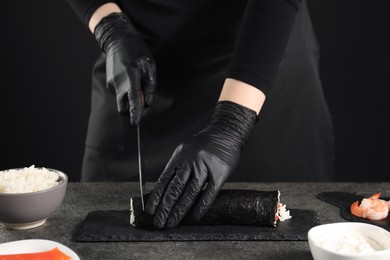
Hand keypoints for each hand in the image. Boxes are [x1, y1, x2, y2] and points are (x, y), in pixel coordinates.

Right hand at [94, 12, 155, 124]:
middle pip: (123, 107)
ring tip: (138, 84)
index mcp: (131, 75)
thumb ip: (149, 86)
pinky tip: (130, 79)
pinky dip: (126, 91)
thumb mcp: (149, 66)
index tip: (136, 122)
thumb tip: (148, 103)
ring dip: (130, 99)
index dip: (135, 112)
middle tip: (144, 105)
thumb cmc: (138, 52)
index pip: (133, 98)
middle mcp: (118, 82)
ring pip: (122, 100)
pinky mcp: (109, 83)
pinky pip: (120, 93)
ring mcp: (112, 83)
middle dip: (132, 111)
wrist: (117, 40)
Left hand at [145, 101, 256, 227]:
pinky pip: (210, 192)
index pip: (164, 180)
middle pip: (175, 188)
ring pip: (190, 192)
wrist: (226, 131)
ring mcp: (205, 167)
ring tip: (172, 223)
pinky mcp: (220, 173)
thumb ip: (177, 166)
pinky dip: (202, 205)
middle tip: (159, 222)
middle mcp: (190, 162)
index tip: (150, 210)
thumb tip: (165, 186)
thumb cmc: (205, 143)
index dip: (157, 196)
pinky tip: (196, 216)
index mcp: (179, 157)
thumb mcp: (186, 149)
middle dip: (165, 207)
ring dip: (180, 209)